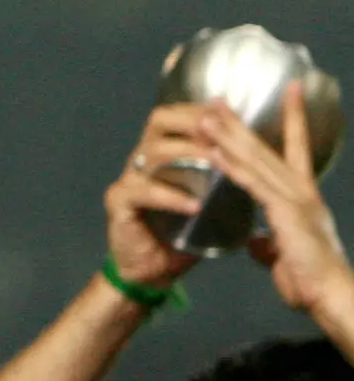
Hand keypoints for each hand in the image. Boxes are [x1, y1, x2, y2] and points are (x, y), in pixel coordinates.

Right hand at [103, 100, 210, 292]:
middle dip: (192, 120)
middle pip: (159, 121)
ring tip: (214, 163)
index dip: (201, 108)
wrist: (150, 272)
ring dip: (187, 155)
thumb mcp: (208, 200)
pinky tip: (193, 205)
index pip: (177, 115)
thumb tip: (260, 156)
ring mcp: (128, 180)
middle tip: (218, 129)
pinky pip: (143, 192)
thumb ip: (224, 177)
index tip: (228, 110)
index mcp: (163, 154)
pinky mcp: (119, 204)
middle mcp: (143, 160)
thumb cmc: (182, 234)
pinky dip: (170, 197)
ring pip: (152, 153)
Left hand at [200, 86, 353, 321]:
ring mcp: (294, 197)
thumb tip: (259, 243)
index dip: (291, 120)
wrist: (328, 293)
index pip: (295, 148)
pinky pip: (252, 183)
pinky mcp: (285, 210)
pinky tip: (215, 152)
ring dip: (228, 137)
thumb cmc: (310, 279)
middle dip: (240, 123)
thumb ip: (271, 243)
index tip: (289, 92)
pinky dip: (232, 167)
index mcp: (303, 195)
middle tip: (218, 99)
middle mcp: (300, 189)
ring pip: (256, 159)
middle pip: (265, 147)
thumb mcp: (285, 255)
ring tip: (206, 115)